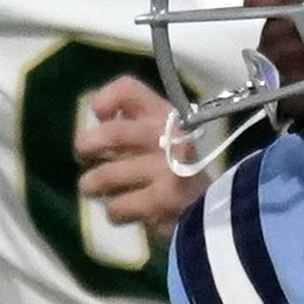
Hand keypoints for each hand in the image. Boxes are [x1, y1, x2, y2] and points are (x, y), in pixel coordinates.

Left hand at [76, 75, 202, 242]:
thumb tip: (99, 118)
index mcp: (167, 115)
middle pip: (110, 133)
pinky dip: (115, 213)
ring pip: (105, 176)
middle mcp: (169, 136)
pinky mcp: (163, 200)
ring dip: (92, 186)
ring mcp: (167, 169)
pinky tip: (126, 212)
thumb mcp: (166, 137)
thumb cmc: (180, 171)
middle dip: (86, 148)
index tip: (102, 118)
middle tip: (85, 159)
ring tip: (97, 191)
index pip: (127, 90)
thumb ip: (134, 123)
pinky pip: (117, 207)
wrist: (218, 211)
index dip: (103, 100)